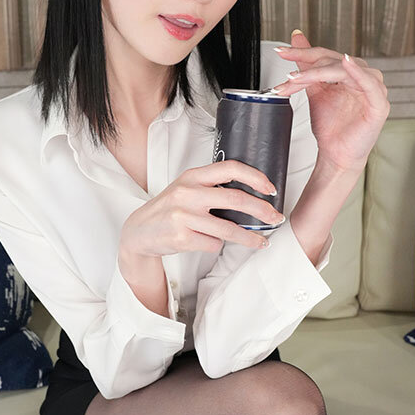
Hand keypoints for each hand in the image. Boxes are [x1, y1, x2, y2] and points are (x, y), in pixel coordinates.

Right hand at [119, 160, 284, 256]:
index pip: (230, 168)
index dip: (255, 177)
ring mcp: (183, 216)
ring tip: (261, 242)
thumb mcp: (187, 188)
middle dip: (262, 210)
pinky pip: (213, 244)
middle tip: (276, 218)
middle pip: (236, 200)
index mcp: (193, 176)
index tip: (271, 189)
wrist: (139, 230)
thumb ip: (212, 186)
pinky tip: (212, 243)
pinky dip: (217, 245)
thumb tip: (252, 194)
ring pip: (228, 229)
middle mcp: (188, 193)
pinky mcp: (181, 237)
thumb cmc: (170, 208)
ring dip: (249, 238)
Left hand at [271, 30, 390, 172]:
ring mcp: (373, 89)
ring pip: (344, 71)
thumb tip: (296, 38)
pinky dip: (358, 72)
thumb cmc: (330, 126)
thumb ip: (306, 65)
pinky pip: (369, 84)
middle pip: (332, 62)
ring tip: (297, 79)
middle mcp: (362, 77)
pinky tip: (346, 63)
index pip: (325, 56)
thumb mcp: (314, 90)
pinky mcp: (379, 104)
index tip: (281, 52)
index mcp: (349, 72)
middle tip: (286, 77)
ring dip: (318, 73)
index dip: (302, 53)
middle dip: (305, 70)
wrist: (336, 154)